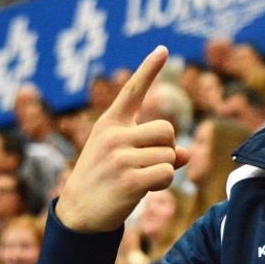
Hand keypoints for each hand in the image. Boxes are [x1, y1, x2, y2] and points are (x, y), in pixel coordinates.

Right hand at [56, 46, 188, 231]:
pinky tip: (145, 189)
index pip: (133, 91)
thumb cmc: (105, 179)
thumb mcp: (123, 156)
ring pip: (170, 154)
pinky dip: (164, 182)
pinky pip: (168, 172)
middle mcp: (114, 136)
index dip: (150, 69)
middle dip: (167, 148)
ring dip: (164, 168)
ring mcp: (120, 158)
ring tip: (139, 178)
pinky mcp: (129, 180)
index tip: (163, 49)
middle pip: (167, 130)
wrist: (79, 214)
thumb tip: (185, 154)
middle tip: (146, 163)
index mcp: (110, 124)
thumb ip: (154, 148)